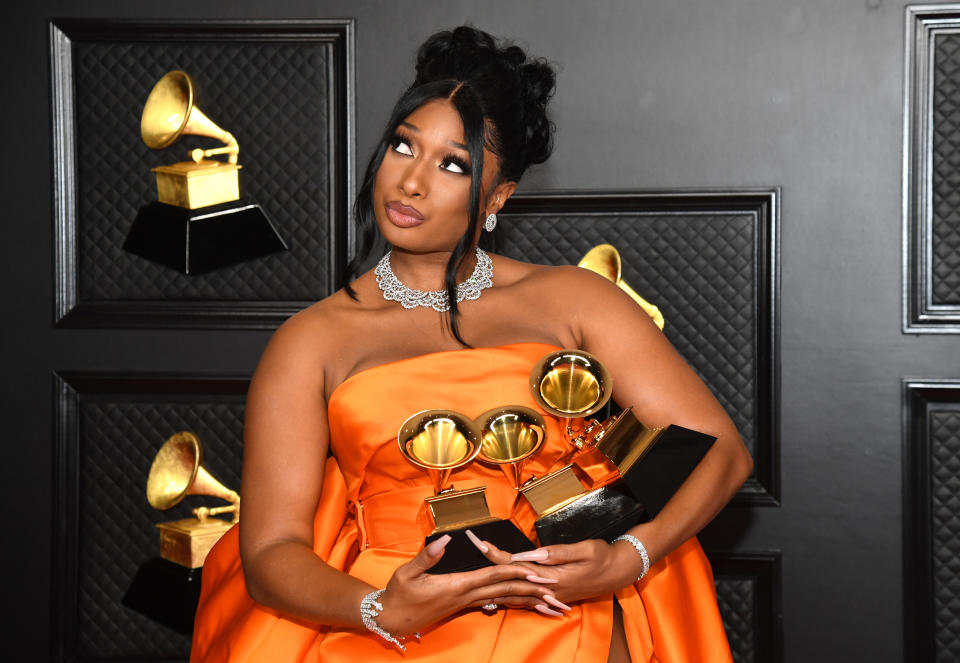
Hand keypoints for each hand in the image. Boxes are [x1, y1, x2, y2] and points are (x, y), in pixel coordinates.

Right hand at [373, 534, 562, 635]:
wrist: (389, 620)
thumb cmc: (398, 595)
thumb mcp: (407, 574)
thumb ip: (427, 557)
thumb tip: (445, 540)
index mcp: (458, 586)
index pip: (493, 576)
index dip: (516, 571)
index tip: (536, 571)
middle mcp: (467, 597)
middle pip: (506, 591)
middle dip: (533, 591)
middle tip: (557, 591)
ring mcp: (466, 603)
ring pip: (504, 600)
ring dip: (528, 601)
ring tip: (550, 604)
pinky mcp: (463, 606)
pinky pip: (494, 604)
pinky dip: (512, 603)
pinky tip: (523, 604)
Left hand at [465, 531, 642, 605]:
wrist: (618, 573)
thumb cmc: (602, 557)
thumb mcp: (584, 549)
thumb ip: (557, 553)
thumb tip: (531, 555)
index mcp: (552, 576)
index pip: (516, 566)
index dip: (496, 554)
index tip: (480, 542)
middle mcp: (546, 588)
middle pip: (511, 576)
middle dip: (490, 560)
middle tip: (474, 542)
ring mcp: (548, 594)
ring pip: (515, 587)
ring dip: (497, 573)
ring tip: (481, 557)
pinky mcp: (551, 594)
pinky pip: (525, 593)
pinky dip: (509, 587)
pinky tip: (498, 582)